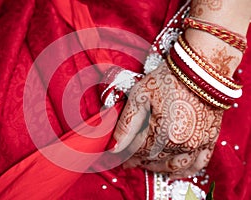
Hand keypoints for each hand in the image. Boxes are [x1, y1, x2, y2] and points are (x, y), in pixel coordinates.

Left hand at [112, 62, 222, 178]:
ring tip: (146, 164)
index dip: (126, 154)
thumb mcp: (140, 96)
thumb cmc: (168, 79)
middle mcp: (181, 143)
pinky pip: (198, 163)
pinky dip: (184, 171)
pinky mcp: (209, 139)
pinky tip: (173, 172)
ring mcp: (197, 143)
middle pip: (153, 159)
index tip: (119, 156)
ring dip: (157, 167)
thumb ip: (127, 124)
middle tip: (129, 161)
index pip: (138, 151)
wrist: (199, 69)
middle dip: (138, 160)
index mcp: (162, 132)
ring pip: (173, 165)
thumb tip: (114, 148)